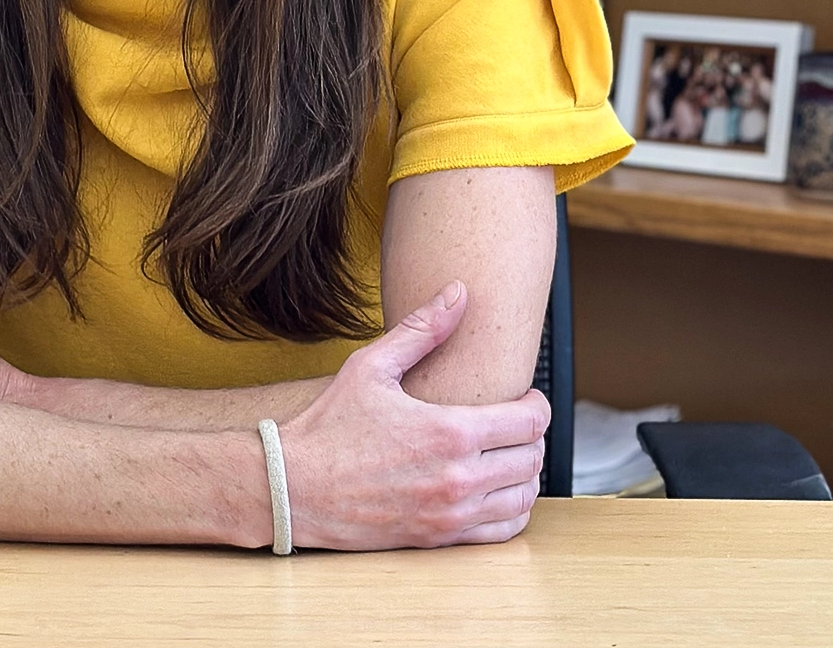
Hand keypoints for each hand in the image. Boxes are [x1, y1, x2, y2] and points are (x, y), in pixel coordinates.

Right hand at [278, 281, 548, 549]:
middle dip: (533, 436)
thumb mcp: (371, 366)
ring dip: (527, 473)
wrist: (294, 487)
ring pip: (524, 497)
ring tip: (510, 454)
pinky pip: (502, 532)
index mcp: (448, 432)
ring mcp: (451, 515)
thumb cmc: (328, 425)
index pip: (529, 422)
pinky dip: (513, 511)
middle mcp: (458, 478)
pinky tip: (497, 491)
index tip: (527, 396)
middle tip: (517, 421)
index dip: (537, 405)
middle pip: (533, 459)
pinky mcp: (440, 540)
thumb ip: (421, 330)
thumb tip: (457, 293)